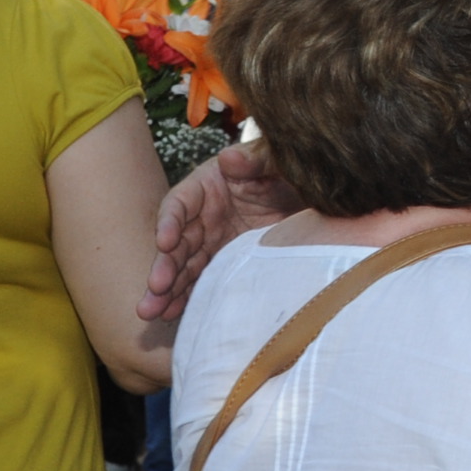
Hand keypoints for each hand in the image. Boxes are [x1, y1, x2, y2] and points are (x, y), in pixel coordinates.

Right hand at [141, 140, 303, 320]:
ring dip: (167, 289)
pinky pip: (204, 280)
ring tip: (151, 312)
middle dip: (164, 265)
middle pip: (177, 242)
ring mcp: (214, 242)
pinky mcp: (228, 262)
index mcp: (208, 186)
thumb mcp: (276, 159)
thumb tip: (229, 156)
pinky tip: (176, 314)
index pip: (180, 204)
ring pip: (185, 266)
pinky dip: (189, 296)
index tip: (165, 241)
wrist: (318, 194)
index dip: (170, 222)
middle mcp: (204, 216)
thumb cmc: (290, 169)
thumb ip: (256, 158)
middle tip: (155, 289)